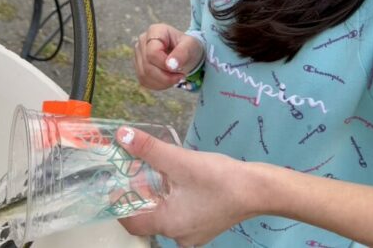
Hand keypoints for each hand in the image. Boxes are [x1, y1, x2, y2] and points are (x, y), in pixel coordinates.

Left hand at [116, 127, 255, 246]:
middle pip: (147, 216)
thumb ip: (148, 148)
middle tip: (137, 169)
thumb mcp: (179, 160)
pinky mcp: (204, 226)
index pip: (131, 221)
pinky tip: (178, 179)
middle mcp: (178, 236)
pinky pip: (178, 214)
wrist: (257, 189)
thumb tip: (121, 135)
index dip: (119, 202)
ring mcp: (193, 234)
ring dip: (156, 194)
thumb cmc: (217, 177)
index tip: (115, 182)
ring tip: (157, 170)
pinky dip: (172, 198)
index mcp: (168, 224)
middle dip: (139, 193)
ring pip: (163, 214)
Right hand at [134, 24, 203, 89]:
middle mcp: (142, 41)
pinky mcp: (139, 66)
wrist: (186, 52)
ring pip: (144, 75)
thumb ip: (182, 53)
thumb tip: (170, 65)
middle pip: (147, 65)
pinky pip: (144, 81)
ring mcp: (138, 54)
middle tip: (181, 76)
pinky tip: (169, 81)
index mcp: (155, 31)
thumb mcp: (191, 46)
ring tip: (176, 78)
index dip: (164, 65)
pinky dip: (158, 85)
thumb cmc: (188, 46)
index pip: (152, 52)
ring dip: (163, 82)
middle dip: (166, 76)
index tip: (179, 70)